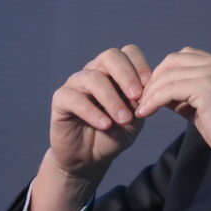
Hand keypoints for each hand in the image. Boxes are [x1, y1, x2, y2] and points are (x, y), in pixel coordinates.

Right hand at [47, 44, 154, 173]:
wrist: (90, 158)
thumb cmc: (115, 134)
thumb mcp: (134, 119)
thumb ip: (141, 102)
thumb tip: (149, 89)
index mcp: (115, 71)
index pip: (129, 52)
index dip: (141, 65)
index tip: (150, 86)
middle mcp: (95, 71)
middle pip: (110, 56)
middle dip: (126, 75)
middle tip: (136, 96)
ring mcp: (76, 83)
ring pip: (93, 78)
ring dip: (112, 99)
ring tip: (124, 120)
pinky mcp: (60, 99)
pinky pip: (74, 97)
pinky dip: (92, 111)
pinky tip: (105, 125)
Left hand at [134, 47, 210, 184]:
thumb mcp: (204, 108)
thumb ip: (186, 96)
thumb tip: (160, 94)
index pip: (184, 57)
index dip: (164, 73)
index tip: (152, 93)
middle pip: (173, 60)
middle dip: (154, 79)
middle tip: (143, 100)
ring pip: (168, 74)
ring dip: (150, 92)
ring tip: (141, 109)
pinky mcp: (207, 87)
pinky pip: (169, 89)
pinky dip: (153, 100)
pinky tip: (146, 113)